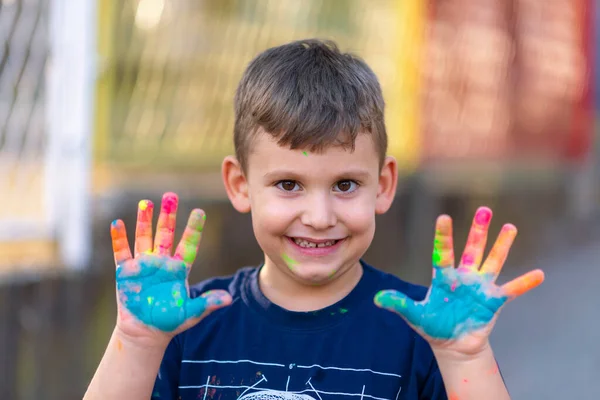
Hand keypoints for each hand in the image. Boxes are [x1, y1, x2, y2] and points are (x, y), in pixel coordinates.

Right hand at [111, 192, 231, 345]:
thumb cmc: (170, 321)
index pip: (188, 244)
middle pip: (165, 234)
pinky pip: (122, 251)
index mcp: (179, 269)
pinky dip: (119, 238)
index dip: (193, 229)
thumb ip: (207, 303)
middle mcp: (162, 262)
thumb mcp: (191, 313)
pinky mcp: (125, 272)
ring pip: (144, 237)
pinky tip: (117, 222)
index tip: (200, 212)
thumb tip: (229, 299)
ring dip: (145, 220)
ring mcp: (143, 265)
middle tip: (171, 195)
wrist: (145, 331)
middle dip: (168, 215)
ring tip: (147, 202)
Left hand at [374, 207, 543, 356]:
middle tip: (484, 209)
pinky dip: (524, 283)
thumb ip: (399, 305)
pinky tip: (539, 274)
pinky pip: (511, 290)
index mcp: (444, 277)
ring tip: (510, 227)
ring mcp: (480, 287)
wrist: (453, 343)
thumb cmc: (434, 325)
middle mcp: (464, 276)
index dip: (443, 237)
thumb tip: (377, 299)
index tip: (443, 218)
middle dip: (478, 231)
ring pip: (493, 262)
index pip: (443, 253)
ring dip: (502, 246)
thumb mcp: (415, 316)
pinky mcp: (494, 301)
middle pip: (472, 249)